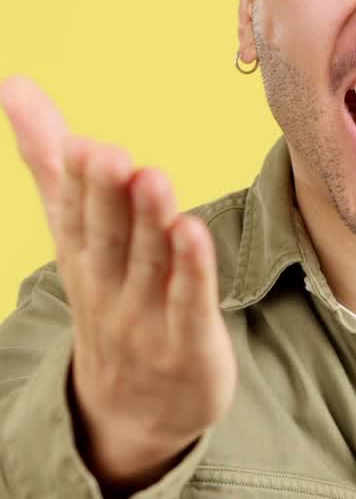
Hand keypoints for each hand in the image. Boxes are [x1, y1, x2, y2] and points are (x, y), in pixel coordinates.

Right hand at [0, 74, 236, 476]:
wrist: (133, 412)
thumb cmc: (108, 302)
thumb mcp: (74, 235)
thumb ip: (51, 163)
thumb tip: (15, 86)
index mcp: (83, 258)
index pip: (76, 218)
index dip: (79, 184)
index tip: (81, 145)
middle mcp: (110, 288)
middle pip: (108, 238)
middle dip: (106, 197)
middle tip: (109, 155)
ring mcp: (148, 319)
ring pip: (148, 265)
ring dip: (149, 223)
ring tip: (152, 178)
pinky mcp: (191, 343)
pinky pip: (190, 304)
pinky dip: (192, 272)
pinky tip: (195, 234)